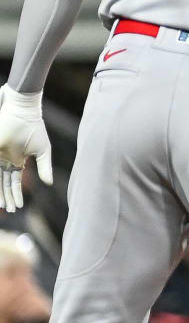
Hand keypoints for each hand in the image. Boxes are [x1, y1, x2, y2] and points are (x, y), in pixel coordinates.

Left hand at [0, 86, 51, 211]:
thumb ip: (44, 167)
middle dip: (7, 197)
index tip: (19, 207)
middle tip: (9, 210)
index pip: (14, 181)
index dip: (16, 194)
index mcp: (17, 160)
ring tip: (3, 206)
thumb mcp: (43, 150)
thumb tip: (49, 184)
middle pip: (4, 183)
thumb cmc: (34, 128)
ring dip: (0, 193)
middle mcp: (5, 161)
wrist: (23, 112)